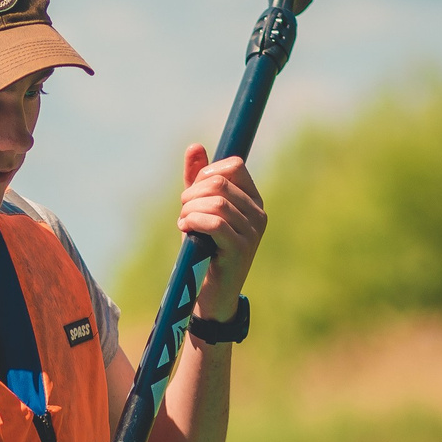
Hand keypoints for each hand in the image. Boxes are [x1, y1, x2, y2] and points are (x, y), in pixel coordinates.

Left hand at [177, 145, 265, 322]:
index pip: (234, 166)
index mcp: (253, 200)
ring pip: (216, 202)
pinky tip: (186, 231)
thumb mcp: (199, 210)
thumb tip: (195, 146)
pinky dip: (193, 222)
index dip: (207, 173)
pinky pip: (215, 222)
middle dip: (192, 192)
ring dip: (190, 209)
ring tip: (184, 223)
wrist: (211, 296)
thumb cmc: (205, 251)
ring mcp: (252, 232)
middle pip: (221, 183)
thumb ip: (196, 180)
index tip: (192, 192)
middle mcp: (258, 214)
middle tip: (183, 210)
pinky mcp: (240, 249)